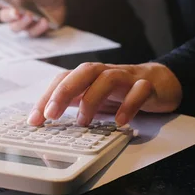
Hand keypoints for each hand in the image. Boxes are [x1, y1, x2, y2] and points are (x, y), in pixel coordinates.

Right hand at [0, 0, 66, 36]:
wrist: (60, 3)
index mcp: (10, 0)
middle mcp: (13, 13)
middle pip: (4, 17)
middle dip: (9, 14)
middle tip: (16, 11)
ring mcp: (23, 24)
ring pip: (16, 28)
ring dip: (22, 23)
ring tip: (30, 15)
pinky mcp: (34, 31)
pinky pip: (33, 33)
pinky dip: (38, 28)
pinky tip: (44, 21)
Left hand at [27, 62, 182, 126]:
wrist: (159, 81)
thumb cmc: (121, 90)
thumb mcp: (93, 96)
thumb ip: (73, 103)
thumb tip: (47, 118)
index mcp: (89, 76)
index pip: (63, 79)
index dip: (46, 97)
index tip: (35, 119)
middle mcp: (105, 72)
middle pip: (83, 72)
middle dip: (64, 92)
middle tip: (51, 115)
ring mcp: (127, 77)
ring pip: (107, 79)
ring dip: (92, 99)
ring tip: (83, 121)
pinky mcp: (147, 86)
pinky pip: (139, 91)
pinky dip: (129, 105)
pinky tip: (120, 122)